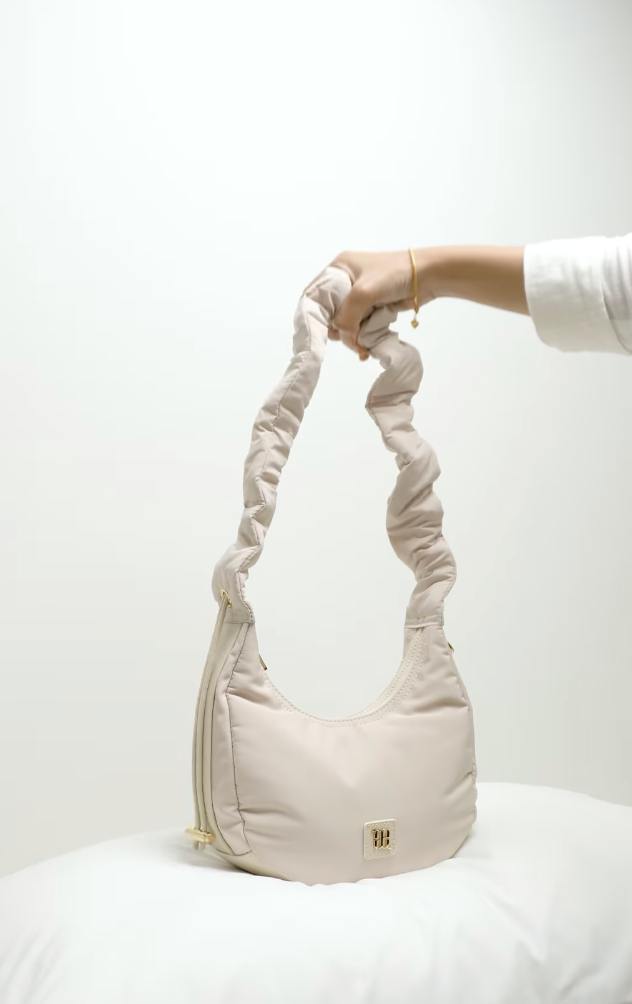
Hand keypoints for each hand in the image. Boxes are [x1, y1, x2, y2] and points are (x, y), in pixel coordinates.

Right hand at [310, 249, 434, 360]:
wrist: (428, 276)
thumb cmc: (395, 274)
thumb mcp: (364, 292)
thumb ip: (347, 315)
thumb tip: (341, 336)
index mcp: (338, 269)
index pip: (314, 295)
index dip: (313, 316)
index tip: (315, 336)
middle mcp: (344, 282)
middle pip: (329, 314)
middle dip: (339, 330)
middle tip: (350, 340)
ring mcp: (359, 296)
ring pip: (345, 324)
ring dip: (353, 337)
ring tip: (362, 347)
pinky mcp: (371, 308)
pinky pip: (359, 327)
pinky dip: (362, 338)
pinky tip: (367, 348)